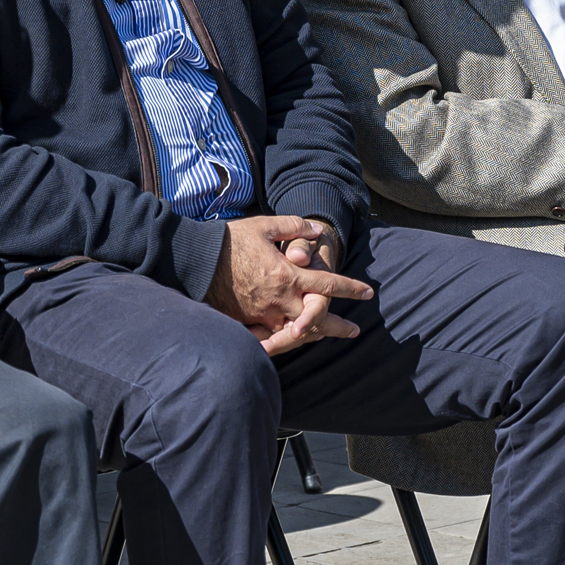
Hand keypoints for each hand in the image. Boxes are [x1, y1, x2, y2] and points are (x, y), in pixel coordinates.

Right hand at [205, 215, 371, 356]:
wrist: (196, 260)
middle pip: (317, 318)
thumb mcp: (265, 226)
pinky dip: (288, 338)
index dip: (350, 289)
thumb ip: (295, 227)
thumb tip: (318, 231)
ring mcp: (262, 314)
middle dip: (338, 326)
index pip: (327, 284)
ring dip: (315, 333)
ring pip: (296, 331)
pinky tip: (295, 338)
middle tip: (354, 331)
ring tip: (328, 334)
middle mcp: (279, 300)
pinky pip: (273, 336)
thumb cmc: (231, 240)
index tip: (368, 293)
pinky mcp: (246, 322)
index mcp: (288, 275)